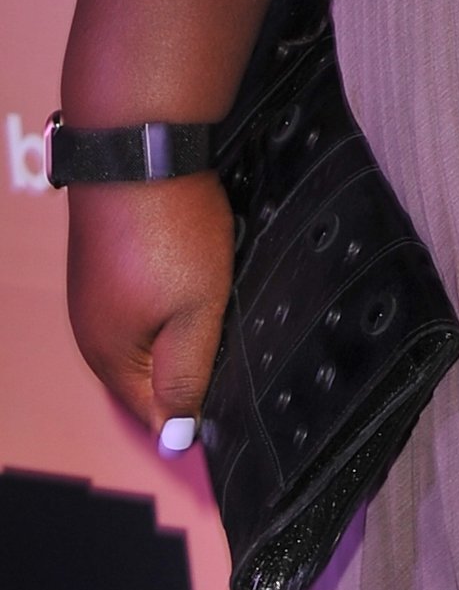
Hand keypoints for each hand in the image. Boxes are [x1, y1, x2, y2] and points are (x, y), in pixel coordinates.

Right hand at [66, 174, 234, 440]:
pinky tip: (194, 281)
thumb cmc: (171, 231)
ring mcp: (94, 298)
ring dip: (182, 334)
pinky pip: (141, 306)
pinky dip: (171, 302)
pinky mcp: (105, 269)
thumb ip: (186, 377)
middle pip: (149, 377)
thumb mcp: (196, 313)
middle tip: (233, 346)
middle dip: (191, 372)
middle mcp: (91, 333)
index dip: (196, 416)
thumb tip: (174, 439)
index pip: (154, 415)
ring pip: (148, 339)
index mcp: (110, 357)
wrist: (139, 150)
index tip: (237, 404)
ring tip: (214, 307)